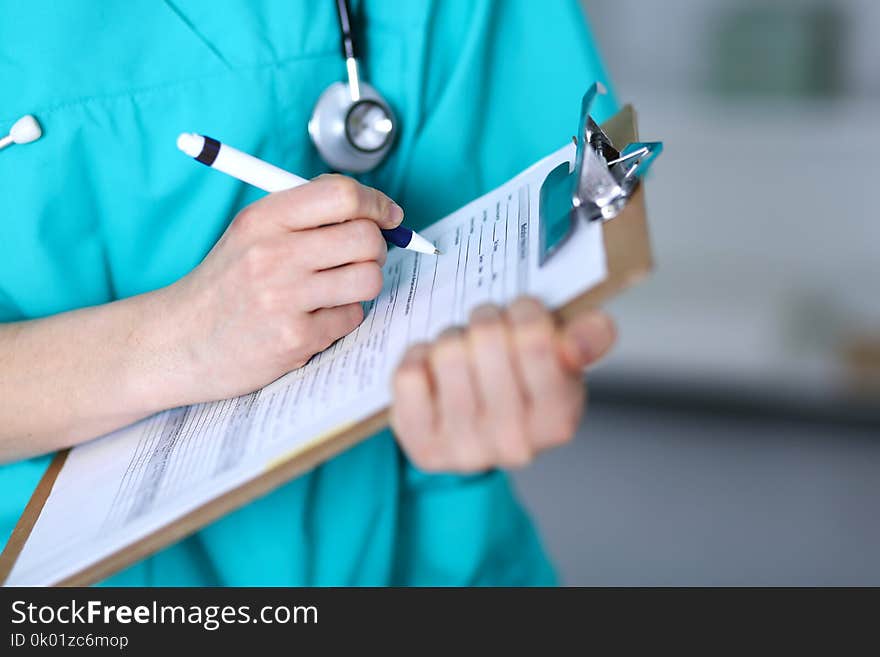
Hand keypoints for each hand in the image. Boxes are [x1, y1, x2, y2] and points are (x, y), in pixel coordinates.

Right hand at [164, 175, 402, 403]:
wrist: (177, 341)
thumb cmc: (224, 285)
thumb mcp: (250, 233)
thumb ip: (303, 215)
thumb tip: (371, 209)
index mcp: (263, 219)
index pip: (342, 195)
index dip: (377, 204)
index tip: (388, 216)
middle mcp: (273, 254)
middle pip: (365, 238)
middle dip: (376, 248)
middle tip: (361, 257)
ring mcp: (284, 299)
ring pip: (368, 279)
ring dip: (363, 284)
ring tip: (337, 289)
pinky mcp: (295, 339)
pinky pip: (352, 318)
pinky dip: (342, 317)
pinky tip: (315, 318)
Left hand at [390, 298, 615, 472]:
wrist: (478, 435)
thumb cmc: (523, 387)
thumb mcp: (563, 362)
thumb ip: (586, 339)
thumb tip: (584, 333)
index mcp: (559, 419)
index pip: (536, 341)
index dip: (524, 310)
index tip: (522, 311)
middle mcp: (514, 442)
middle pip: (487, 339)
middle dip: (486, 319)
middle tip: (488, 327)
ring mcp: (465, 449)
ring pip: (447, 352)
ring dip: (453, 337)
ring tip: (463, 350)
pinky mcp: (421, 444)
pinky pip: (409, 373)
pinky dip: (419, 357)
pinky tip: (434, 369)